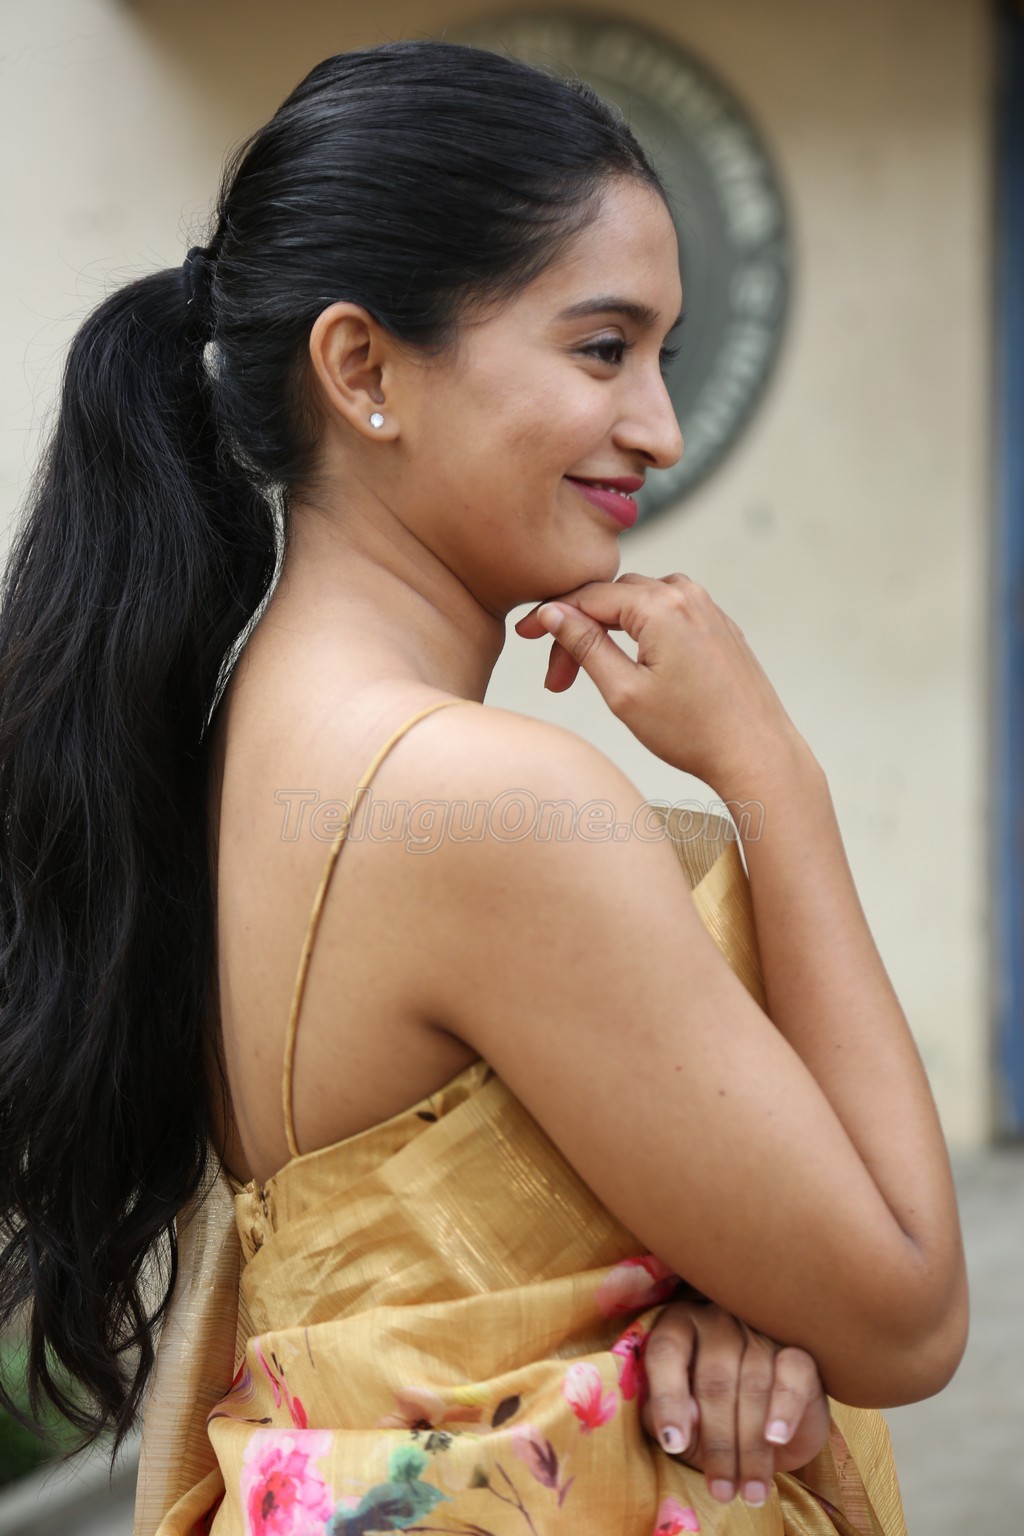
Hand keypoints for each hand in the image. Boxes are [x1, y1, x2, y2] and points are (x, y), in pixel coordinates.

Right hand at [514, 573, 803, 790]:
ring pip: (639, 602)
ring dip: (609, 630)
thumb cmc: (693, 731)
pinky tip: (630, 666)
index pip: (588, 596)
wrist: (756, 752)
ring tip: (592, 674)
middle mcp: (686, 593)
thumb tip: (553, 612)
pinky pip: (667, 613)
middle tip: (559, 679)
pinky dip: (640, 633)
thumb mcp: (623, 691)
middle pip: (612, 597)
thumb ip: (585, 644)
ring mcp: (707, 607)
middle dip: (580, 630)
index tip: (522, 635)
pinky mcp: (719, 625)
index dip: (550, 615)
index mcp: (660, 605)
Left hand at [641, 1298, 830, 1507]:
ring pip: (753, 1385)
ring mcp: (760, 1333)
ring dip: (751, 1447)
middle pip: (714, 1379)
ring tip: (749, 1490)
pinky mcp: (798, 1352)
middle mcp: (718, 1322)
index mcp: (679, 1326)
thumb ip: (663, 1415)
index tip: (673, 1445)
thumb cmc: (705, 1417)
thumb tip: (686, 1420)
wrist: (764, 1429)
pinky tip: (776, 1438)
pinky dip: (784, 1407)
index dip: (668, 1399)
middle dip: (718, 1443)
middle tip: (720, 1490)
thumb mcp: (676, 1421)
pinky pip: (792, 1373)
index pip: (666, 1352)